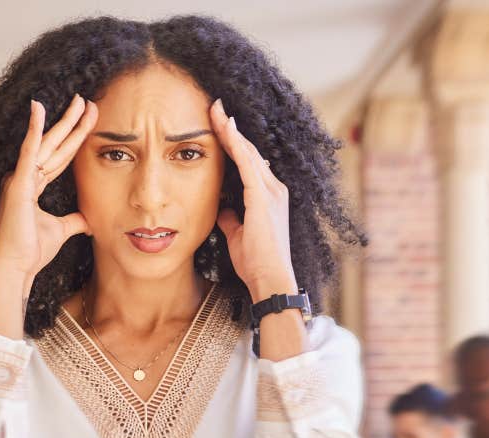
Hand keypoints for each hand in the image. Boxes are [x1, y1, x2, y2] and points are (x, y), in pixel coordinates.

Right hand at [0, 95, 98, 285]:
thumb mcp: (61, 230)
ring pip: (47, 143)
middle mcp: (24, 177)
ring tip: (78, 100)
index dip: (75, 138)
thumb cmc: (32, 251)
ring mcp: (20, 178)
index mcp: (33, 185)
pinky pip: (28, 151)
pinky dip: (34, 130)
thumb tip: (90, 221)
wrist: (17, 268)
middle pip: (55, 145)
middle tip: (88, 101)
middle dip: (73, 123)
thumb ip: (74, 221)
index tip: (89, 120)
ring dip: (63, 121)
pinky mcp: (18, 184)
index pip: (59, 156)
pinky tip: (38, 108)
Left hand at [209, 99, 295, 299]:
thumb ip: (231, 218)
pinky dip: (234, 142)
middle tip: (214, 107)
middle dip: (230, 129)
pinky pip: (246, 161)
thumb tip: (221, 208)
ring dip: (230, 129)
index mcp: (268, 197)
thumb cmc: (255, 262)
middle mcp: (274, 188)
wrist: (269, 279)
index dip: (234, 143)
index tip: (219, 126)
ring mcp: (270, 191)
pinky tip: (224, 126)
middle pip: (249, 151)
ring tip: (215, 109)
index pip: (248, 163)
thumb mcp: (237, 235)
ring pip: (247, 151)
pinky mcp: (262, 195)